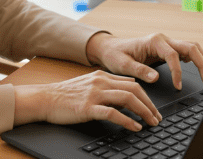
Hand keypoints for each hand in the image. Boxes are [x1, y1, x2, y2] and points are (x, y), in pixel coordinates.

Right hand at [13, 71, 161, 130]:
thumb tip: (124, 99)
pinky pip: (113, 113)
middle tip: (157, 118)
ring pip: (127, 99)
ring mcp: (94, 94)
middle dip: (149, 104)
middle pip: (134, 89)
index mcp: (102, 76)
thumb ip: (105, 88)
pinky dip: (127, 121)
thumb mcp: (88, 85)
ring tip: (151, 123)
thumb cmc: (65, 95)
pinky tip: (134, 127)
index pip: (132, 82)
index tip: (153, 108)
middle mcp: (101, 82)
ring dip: (143, 112)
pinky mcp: (88, 107)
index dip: (146, 96)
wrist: (45, 98)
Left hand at [86, 32, 202, 90]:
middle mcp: (163, 39)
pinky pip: (188, 52)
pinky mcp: (168, 49)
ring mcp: (167, 43)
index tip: (178, 87)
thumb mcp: (122, 64)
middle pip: (191, 47)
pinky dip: (198, 61)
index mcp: (153, 41)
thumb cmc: (115, 55)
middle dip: (202, 63)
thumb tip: (155, 78)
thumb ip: (139, 70)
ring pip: (193, 48)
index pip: (173, 55)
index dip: (178, 72)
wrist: (110, 48)